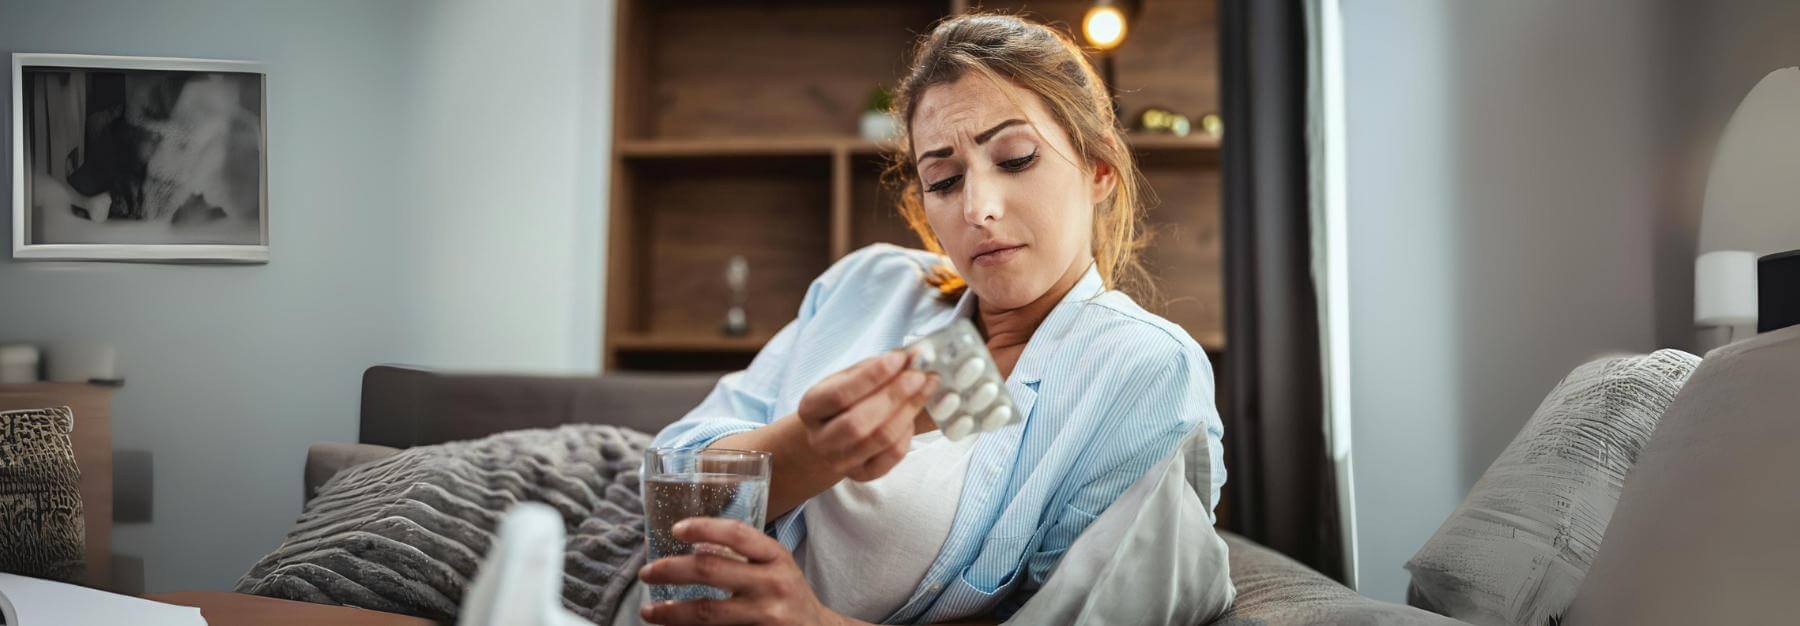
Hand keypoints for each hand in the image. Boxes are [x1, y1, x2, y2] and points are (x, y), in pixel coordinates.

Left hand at [638, 517, 845, 625]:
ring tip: (649, 610)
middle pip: (710, 571)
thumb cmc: (788, 594)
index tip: (676, 529)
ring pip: (707, 612)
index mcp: (776, 557)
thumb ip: (743, 555)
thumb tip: (694, 543)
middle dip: (670, 570)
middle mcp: (772, 584)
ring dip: (671, 612)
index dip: (703, 527)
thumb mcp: (775, 566)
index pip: (737, 534)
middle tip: (647, 572)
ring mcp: (766, 616)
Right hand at [795, 350, 935, 481]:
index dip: (873, 376)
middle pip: (858, 423)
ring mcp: (840, 461)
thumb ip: (875, 367)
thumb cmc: (846, 400)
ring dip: (908, 411)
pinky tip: (913, 415)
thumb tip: (911, 357)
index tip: (900, 358)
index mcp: (811, 408)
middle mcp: (821, 439)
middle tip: (919, 375)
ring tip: (925, 388)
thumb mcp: (850, 377)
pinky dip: (908, 433)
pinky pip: (892, 456)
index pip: (840, 394)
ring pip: (879, 439)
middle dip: (894, 396)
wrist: (833, 435)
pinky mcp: (863, 475)